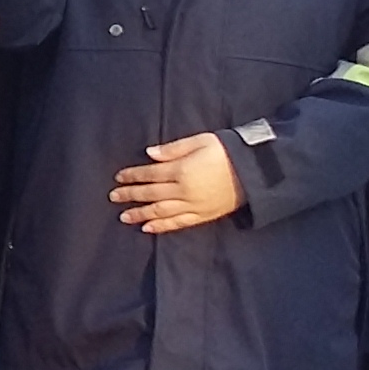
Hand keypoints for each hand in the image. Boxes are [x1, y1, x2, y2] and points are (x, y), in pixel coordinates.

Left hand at [112, 131, 243, 234]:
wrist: (254, 172)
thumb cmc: (227, 151)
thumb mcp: (200, 141)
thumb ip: (173, 149)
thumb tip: (149, 154)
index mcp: (182, 170)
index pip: (150, 174)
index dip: (133, 175)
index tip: (119, 177)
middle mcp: (184, 191)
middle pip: (151, 194)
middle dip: (130, 195)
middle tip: (113, 196)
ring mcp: (193, 206)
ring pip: (160, 212)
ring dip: (140, 214)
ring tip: (124, 216)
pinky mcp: (202, 216)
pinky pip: (178, 223)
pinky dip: (161, 227)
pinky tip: (148, 228)